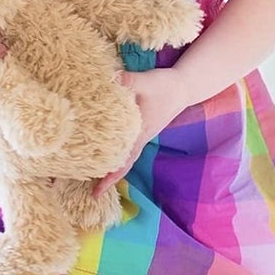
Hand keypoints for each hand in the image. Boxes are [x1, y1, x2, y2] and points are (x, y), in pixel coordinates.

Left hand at [93, 68, 191, 197]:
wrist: (184, 87)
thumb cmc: (166, 86)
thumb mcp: (147, 81)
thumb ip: (128, 81)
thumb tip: (108, 81)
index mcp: (141, 133)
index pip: (124, 161)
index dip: (111, 177)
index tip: (97, 192)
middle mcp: (141, 139)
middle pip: (123, 165)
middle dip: (107, 178)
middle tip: (90, 191)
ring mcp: (142, 135)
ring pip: (125, 157)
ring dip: (111, 167)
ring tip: (93, 176)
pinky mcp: (142, 129)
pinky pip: (127, 147)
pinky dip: (117, 154)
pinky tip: (106, 153)